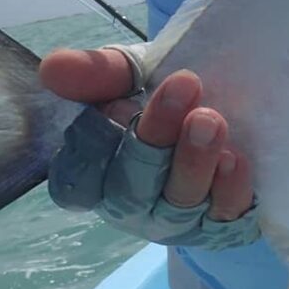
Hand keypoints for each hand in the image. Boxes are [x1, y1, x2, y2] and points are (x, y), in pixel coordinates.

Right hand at [41, 48, 258, 246]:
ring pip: (178, 202)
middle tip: (184, 87)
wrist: (231, 104)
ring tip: (211, 121)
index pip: (78, 178)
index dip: (95, 146)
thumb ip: (100, 73)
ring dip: (193, 162)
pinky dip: (228, 190)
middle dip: (155, 137)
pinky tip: (235, 160)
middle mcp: (130, 203)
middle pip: (132, 186)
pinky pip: (222, 216)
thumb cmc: (166, 94)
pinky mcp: (219, 221)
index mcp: (97, 173)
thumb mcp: (133, 76)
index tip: (118, 101)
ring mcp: (174, 217)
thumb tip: (53, 67)